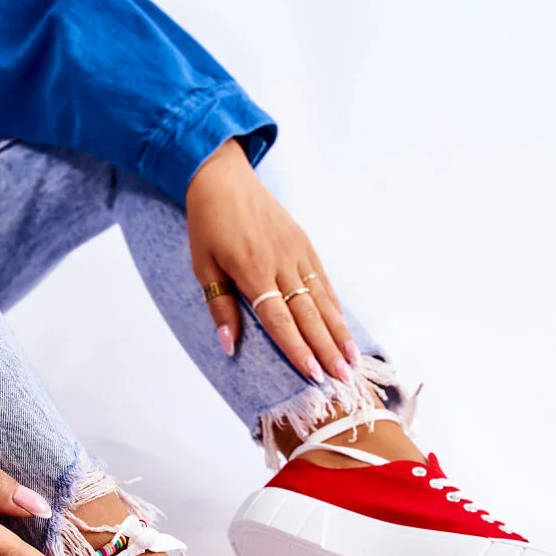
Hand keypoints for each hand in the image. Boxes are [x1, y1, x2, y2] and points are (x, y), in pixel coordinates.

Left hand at [186, 139, 359, 381]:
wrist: (224, 178)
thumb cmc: (208, 225)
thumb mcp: (203, 266)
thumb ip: (220, 307)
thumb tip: (229, 346)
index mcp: (252, 271)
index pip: (278, 319)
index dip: (296, 348)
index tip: (313, 373)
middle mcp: (280, 263)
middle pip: (308, 314)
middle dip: (327, 348)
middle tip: (343, 376)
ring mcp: (296, 253)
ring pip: (322, 299)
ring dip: (338, 331)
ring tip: (352, 358)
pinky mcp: (305, 245)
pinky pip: (323, 281)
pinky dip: (335, 306)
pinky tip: (343, 327)